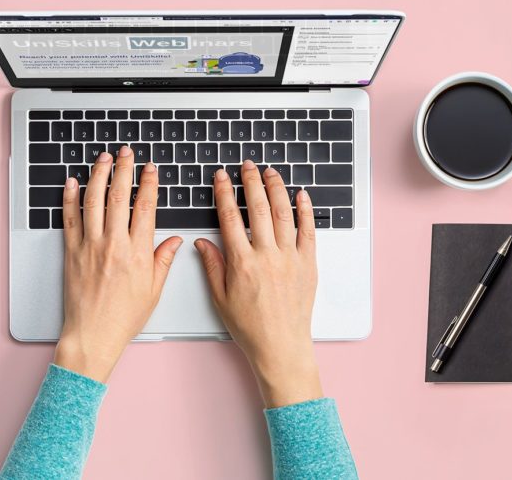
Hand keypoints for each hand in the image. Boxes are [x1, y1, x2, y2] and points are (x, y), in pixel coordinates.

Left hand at [54, 147, 182, 382]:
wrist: (93, 335)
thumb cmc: (123, 318)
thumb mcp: (154, 290)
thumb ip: (163, 260)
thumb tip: (174, 240)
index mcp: (137, 253)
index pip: (145, 208)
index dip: (149, 183)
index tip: (150, 169)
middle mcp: (113, 245)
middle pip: (118, 197)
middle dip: (123, 170)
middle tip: (125, 153)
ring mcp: (90, 247)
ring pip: (93, 201)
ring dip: (98, 175)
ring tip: (103, 159)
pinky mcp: (71, 253)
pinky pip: (70, 219)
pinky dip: (70, 198)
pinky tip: (73, 182)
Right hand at [194, 160, 321, 407]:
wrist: (281, 346)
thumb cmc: (250, 327)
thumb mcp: (220, 298)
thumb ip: (212, 266)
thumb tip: (202, 242)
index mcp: (242, 263)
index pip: (230, 217)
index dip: (225, 193)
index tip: (222, 177)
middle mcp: (267, 256)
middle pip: (258, 208)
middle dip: (251, 182)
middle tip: (247, 165)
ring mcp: (290, 258)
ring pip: (283, 213)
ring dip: (276, 188)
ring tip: (271, 172)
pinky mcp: (308, 264)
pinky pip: (308, 230)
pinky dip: (305, 210)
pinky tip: (301, 195)